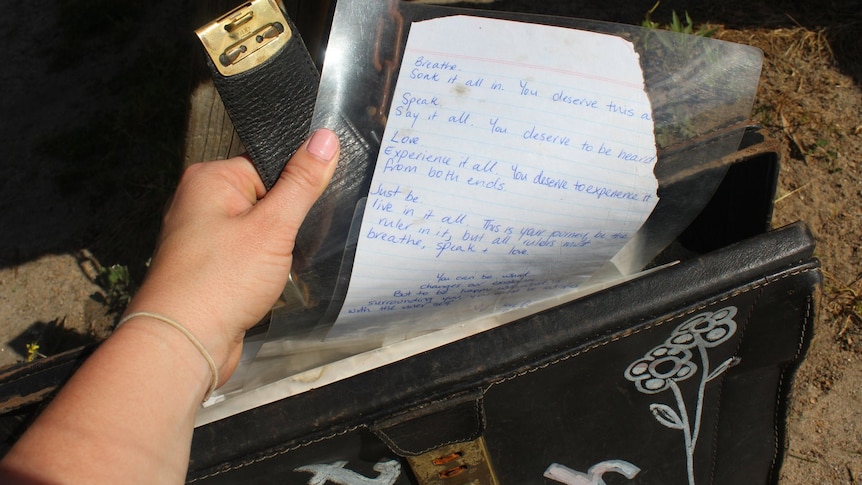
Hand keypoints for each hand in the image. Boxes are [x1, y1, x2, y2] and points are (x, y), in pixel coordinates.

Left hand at [125, 128, 339, 385]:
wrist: (183, 344)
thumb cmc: (223, 279)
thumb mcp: (273, 227)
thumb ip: (301, 182)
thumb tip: (326, 136)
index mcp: (209, 178)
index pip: (267, 166)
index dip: (293, 190)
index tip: (310, 213)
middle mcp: (199, 202)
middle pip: (263, 198)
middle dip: (285, 223)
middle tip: (293, 245)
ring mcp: (200, 237)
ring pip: (256, 230)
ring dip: (275, 249)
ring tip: (277, 268)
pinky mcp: (206, 267)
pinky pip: (244, 255)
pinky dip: (260, 267)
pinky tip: (266, 284)